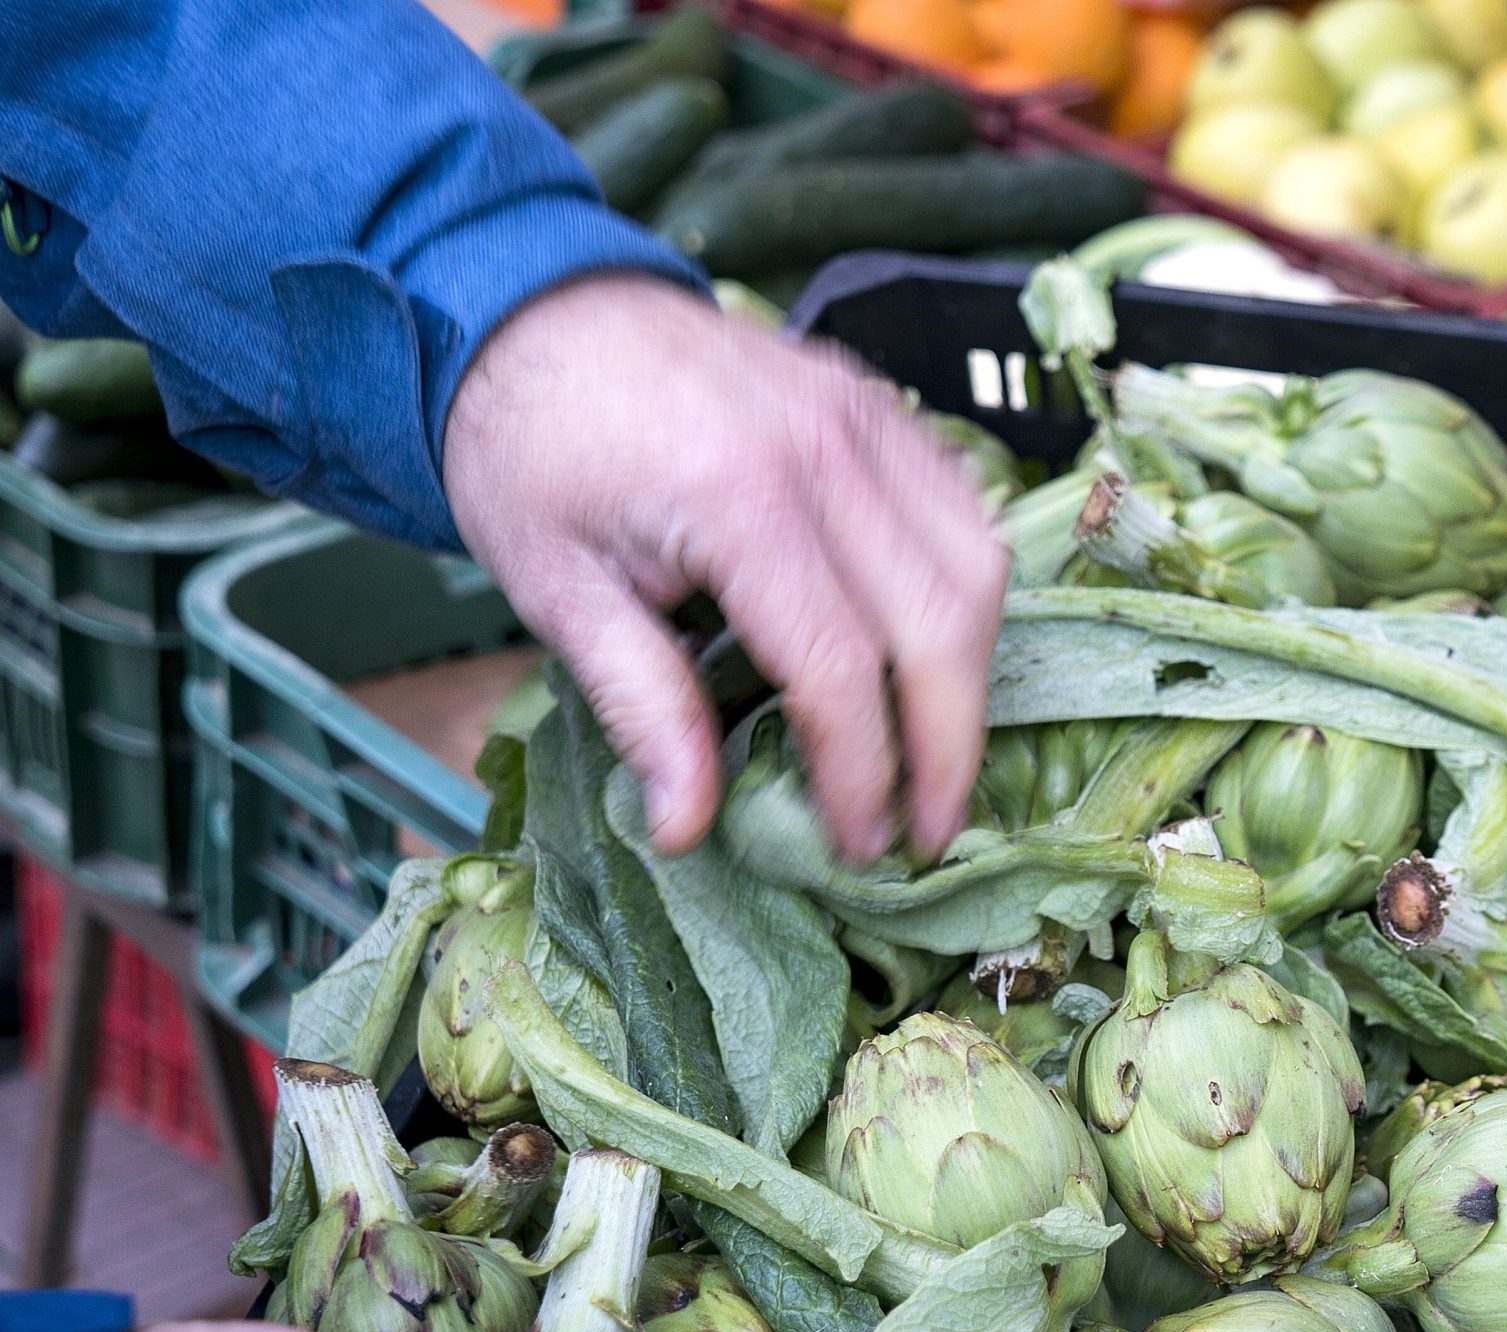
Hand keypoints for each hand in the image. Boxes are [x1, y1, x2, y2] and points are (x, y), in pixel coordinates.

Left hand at [443, 274, 1008, 858]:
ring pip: (976, 566)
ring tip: (935, 753)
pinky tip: (930, 655)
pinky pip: (964, 512)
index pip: (840, 665)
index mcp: (737, 495)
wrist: (530, 312)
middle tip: (925, 829)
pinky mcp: (880, 405)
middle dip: (946, 746)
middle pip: (938, 622)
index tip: (856, 844)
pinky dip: (965, 594)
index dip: (860, 772)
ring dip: (971, 674)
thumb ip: (641, 706)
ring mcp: (865, 416)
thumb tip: (688, 829)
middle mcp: (825, 447)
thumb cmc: (532, 454)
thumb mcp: (558, 591)